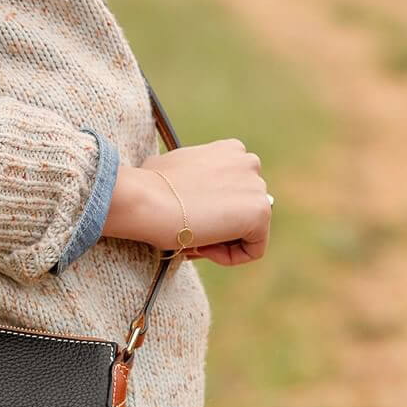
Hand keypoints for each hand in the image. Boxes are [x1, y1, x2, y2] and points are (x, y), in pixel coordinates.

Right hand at [103, 139, 270, 265]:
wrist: (146, 199)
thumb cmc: (145, 185)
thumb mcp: (166, 168)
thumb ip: (186, 175)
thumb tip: (178, 188)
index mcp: (229, 150)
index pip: (233, 188)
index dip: (209, 208)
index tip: (187, 217)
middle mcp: (249, 162)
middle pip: (242, 208)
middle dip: (218, 225)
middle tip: (188, 232)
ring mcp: (257, 186)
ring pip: (248, 229)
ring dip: (221, 241)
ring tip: (193, 240)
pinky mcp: (261, 212)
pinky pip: (253, 249)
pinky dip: (228, 257)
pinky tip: (203, 248)